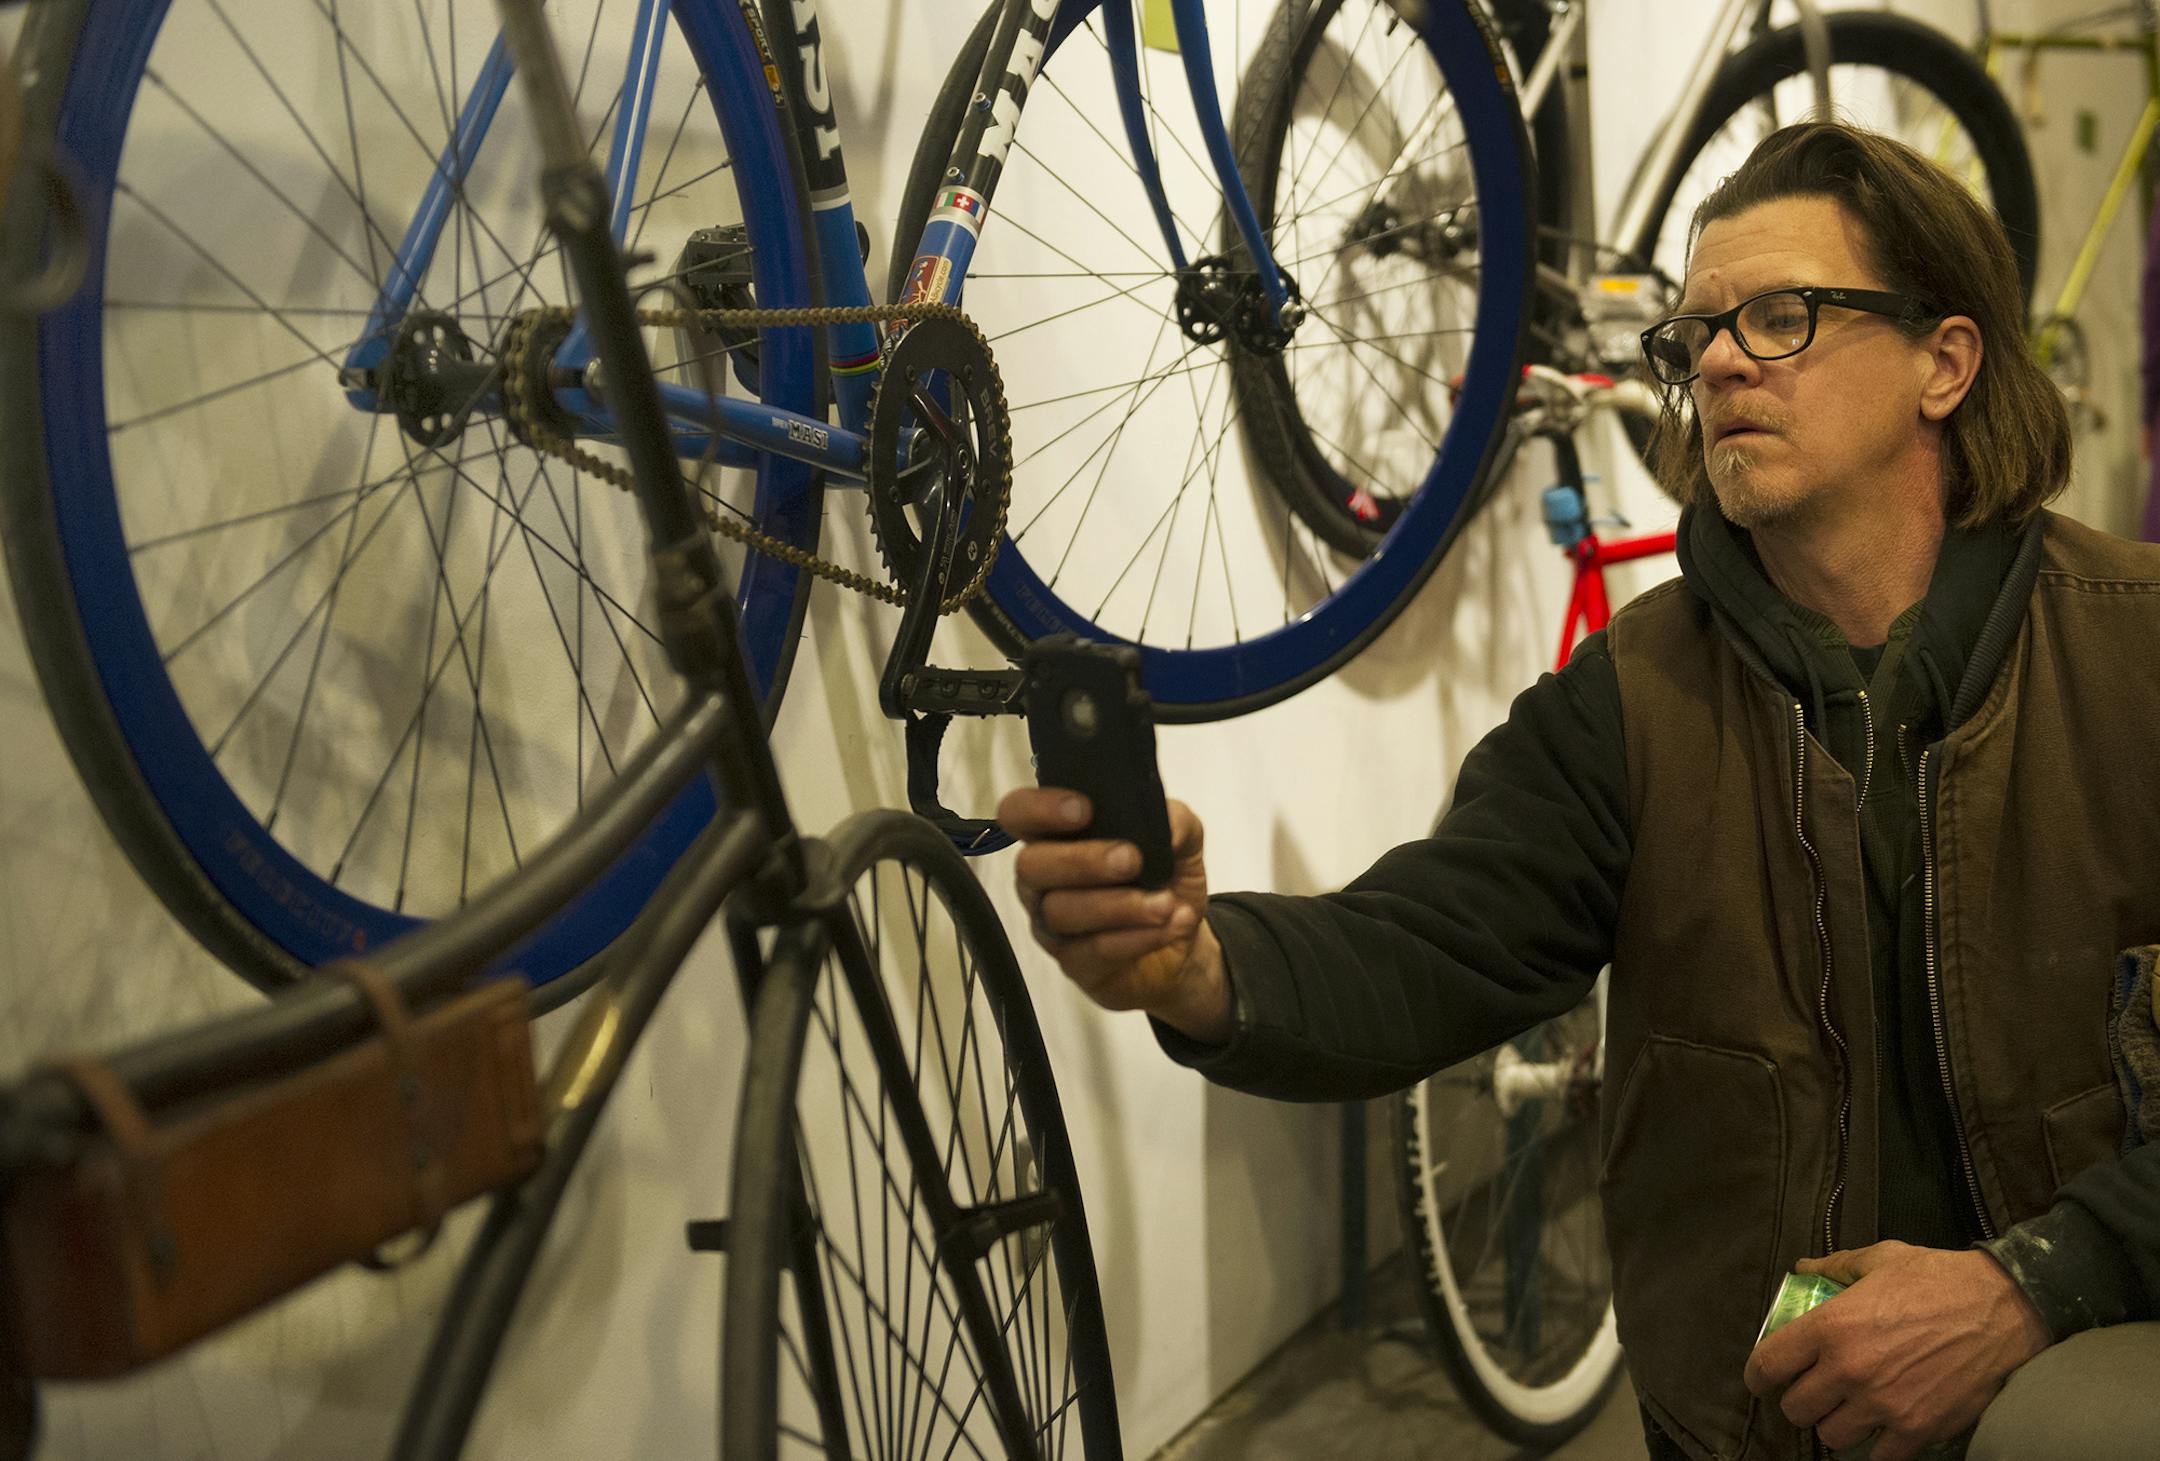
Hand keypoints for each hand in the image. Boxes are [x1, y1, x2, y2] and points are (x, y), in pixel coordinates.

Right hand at [997, 788, 1227, 1042]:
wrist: (1183, 943)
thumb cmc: (1165, 882)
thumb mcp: (1182, 840)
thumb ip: (1174, 820)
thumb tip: (1168, 827)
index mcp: (1057, 836)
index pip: (1019, 814)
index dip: (1038, 809)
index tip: (1084, 809)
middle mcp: (1043, 879)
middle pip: (1031, 866)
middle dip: (1083, 861)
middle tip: (1131, 860)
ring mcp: (1053, 924)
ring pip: (1061, 911)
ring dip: (1120, 906)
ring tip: (1165, 903)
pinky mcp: (1074, 963)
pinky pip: (1093, 950)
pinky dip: (1137, 937)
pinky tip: (1170, 925)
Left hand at [1742, 1241, 2049, 1459]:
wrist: (2006, 1309)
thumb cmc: (1939, 1278)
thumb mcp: (1880, 1258)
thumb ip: (1834, 1266)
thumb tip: (1801, 1269)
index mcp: (1831, 1326)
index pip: (1768, 1365)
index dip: (1759, 1375)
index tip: (1763, 1378)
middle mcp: (1850, 1370)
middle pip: (1796, 1409)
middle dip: (1799, 1400)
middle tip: (1814, 1390)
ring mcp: (1884, 1405)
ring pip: (1831, 1437)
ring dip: (1835, 1424)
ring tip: (1848, 1409)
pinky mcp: (1918, 1429)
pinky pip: (1877, 1457)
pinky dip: (1875, 1446)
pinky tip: (1882, 1427)